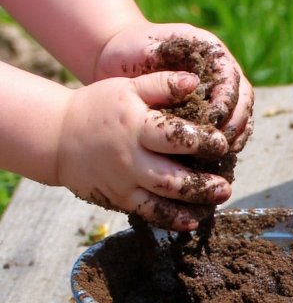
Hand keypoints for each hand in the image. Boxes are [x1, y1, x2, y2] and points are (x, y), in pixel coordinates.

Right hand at [56, 71, 233, 229]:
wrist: (57, 137)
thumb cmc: (98, 106)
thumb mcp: (127, 87)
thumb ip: (161, 84)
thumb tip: (196, 81)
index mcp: (136, 127)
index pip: (175, 137)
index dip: (202, 142)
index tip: (222, 144)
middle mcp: (131, 159)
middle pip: (172, 178)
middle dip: (203, 185)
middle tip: (226, 186)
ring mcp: (124, 183)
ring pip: (162, 202)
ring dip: (192, 207)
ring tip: (214, 204)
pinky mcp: (119, 199)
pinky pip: (148, 213)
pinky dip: (171, 220)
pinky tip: (191, 221)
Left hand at [95, 19, 253, 150]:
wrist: (120, 55)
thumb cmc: (131, 48)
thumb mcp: (145, 48)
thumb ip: (167, 60)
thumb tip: (191, 84)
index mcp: (209, 50)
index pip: (230, 75)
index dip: (227, 98)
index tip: (215, 117)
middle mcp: (219, 69)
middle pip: (243, 96)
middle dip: (237, 121)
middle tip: (224, 143)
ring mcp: (217, 89)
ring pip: (241, 113)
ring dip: (237, 134)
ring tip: (225, 154)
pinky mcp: (210, 108)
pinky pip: (228, 126)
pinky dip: (227, 141)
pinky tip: (217, 158)